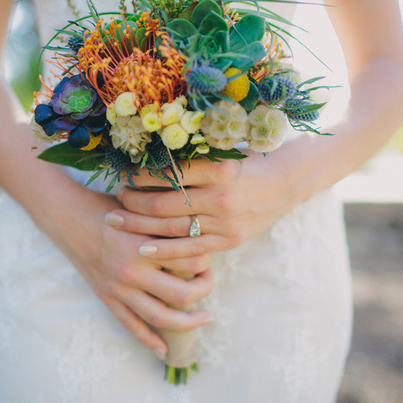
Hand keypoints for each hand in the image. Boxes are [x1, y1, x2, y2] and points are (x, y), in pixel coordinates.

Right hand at [31, 183, 213, 359]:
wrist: (66, 216)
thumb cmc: (106, 207)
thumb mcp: (140, 209)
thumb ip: (167, 222)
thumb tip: (201, 229)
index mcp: (143, 246)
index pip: (190, 260)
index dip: (206, 257)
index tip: (209, 252)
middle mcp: (132, 272)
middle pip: (182, 294)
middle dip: (204, 288)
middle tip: (209, 280)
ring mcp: (118, 288)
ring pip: (160, 317)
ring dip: (188, 322)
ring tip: (205, 317)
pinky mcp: (107, 297)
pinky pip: (130, 325)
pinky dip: (149, 340)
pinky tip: (164, 349)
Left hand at [110, 150, 302, 259]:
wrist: (287, 183)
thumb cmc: (248, 162)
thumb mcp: (223, 152)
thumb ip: (192, 158)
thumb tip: (147, 157)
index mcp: (219, 169)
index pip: (168, 174)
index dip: (140, 176)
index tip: (124, 174)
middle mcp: (221, 197)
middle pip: (164, 205)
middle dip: (133, 203)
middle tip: (116, 198)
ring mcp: (225, 223)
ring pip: (173, 228)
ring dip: (141, 225)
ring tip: (118, 220)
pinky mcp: (229, 241)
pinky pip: (191, 249)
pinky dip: (165, 250)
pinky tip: (143, 248)